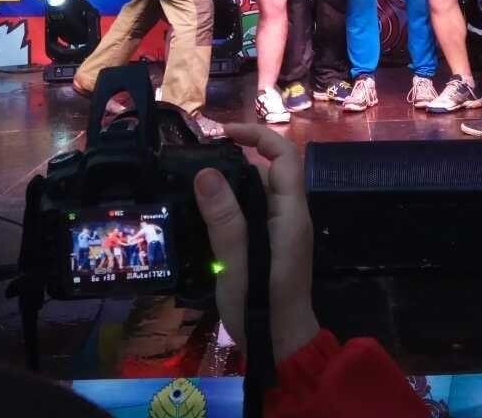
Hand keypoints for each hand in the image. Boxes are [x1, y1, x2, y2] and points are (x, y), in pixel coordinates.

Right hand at [193, 124, 319, 361]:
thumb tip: (206, 172)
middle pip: (267, 171)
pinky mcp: (269, 245)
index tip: (223, 134)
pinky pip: (251, 212)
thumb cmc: (262, 306)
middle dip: (235, 159)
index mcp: (291, 214)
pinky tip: (202, 214)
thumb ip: (225, 219)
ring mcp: (280, 231)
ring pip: (256, 193)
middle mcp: (290, 216)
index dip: (258, 136)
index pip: (284, 157)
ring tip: (190, 185)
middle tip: (194, 161)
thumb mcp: (238, 262)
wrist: (280, 346)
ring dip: (228, 184)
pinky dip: (229, 206)